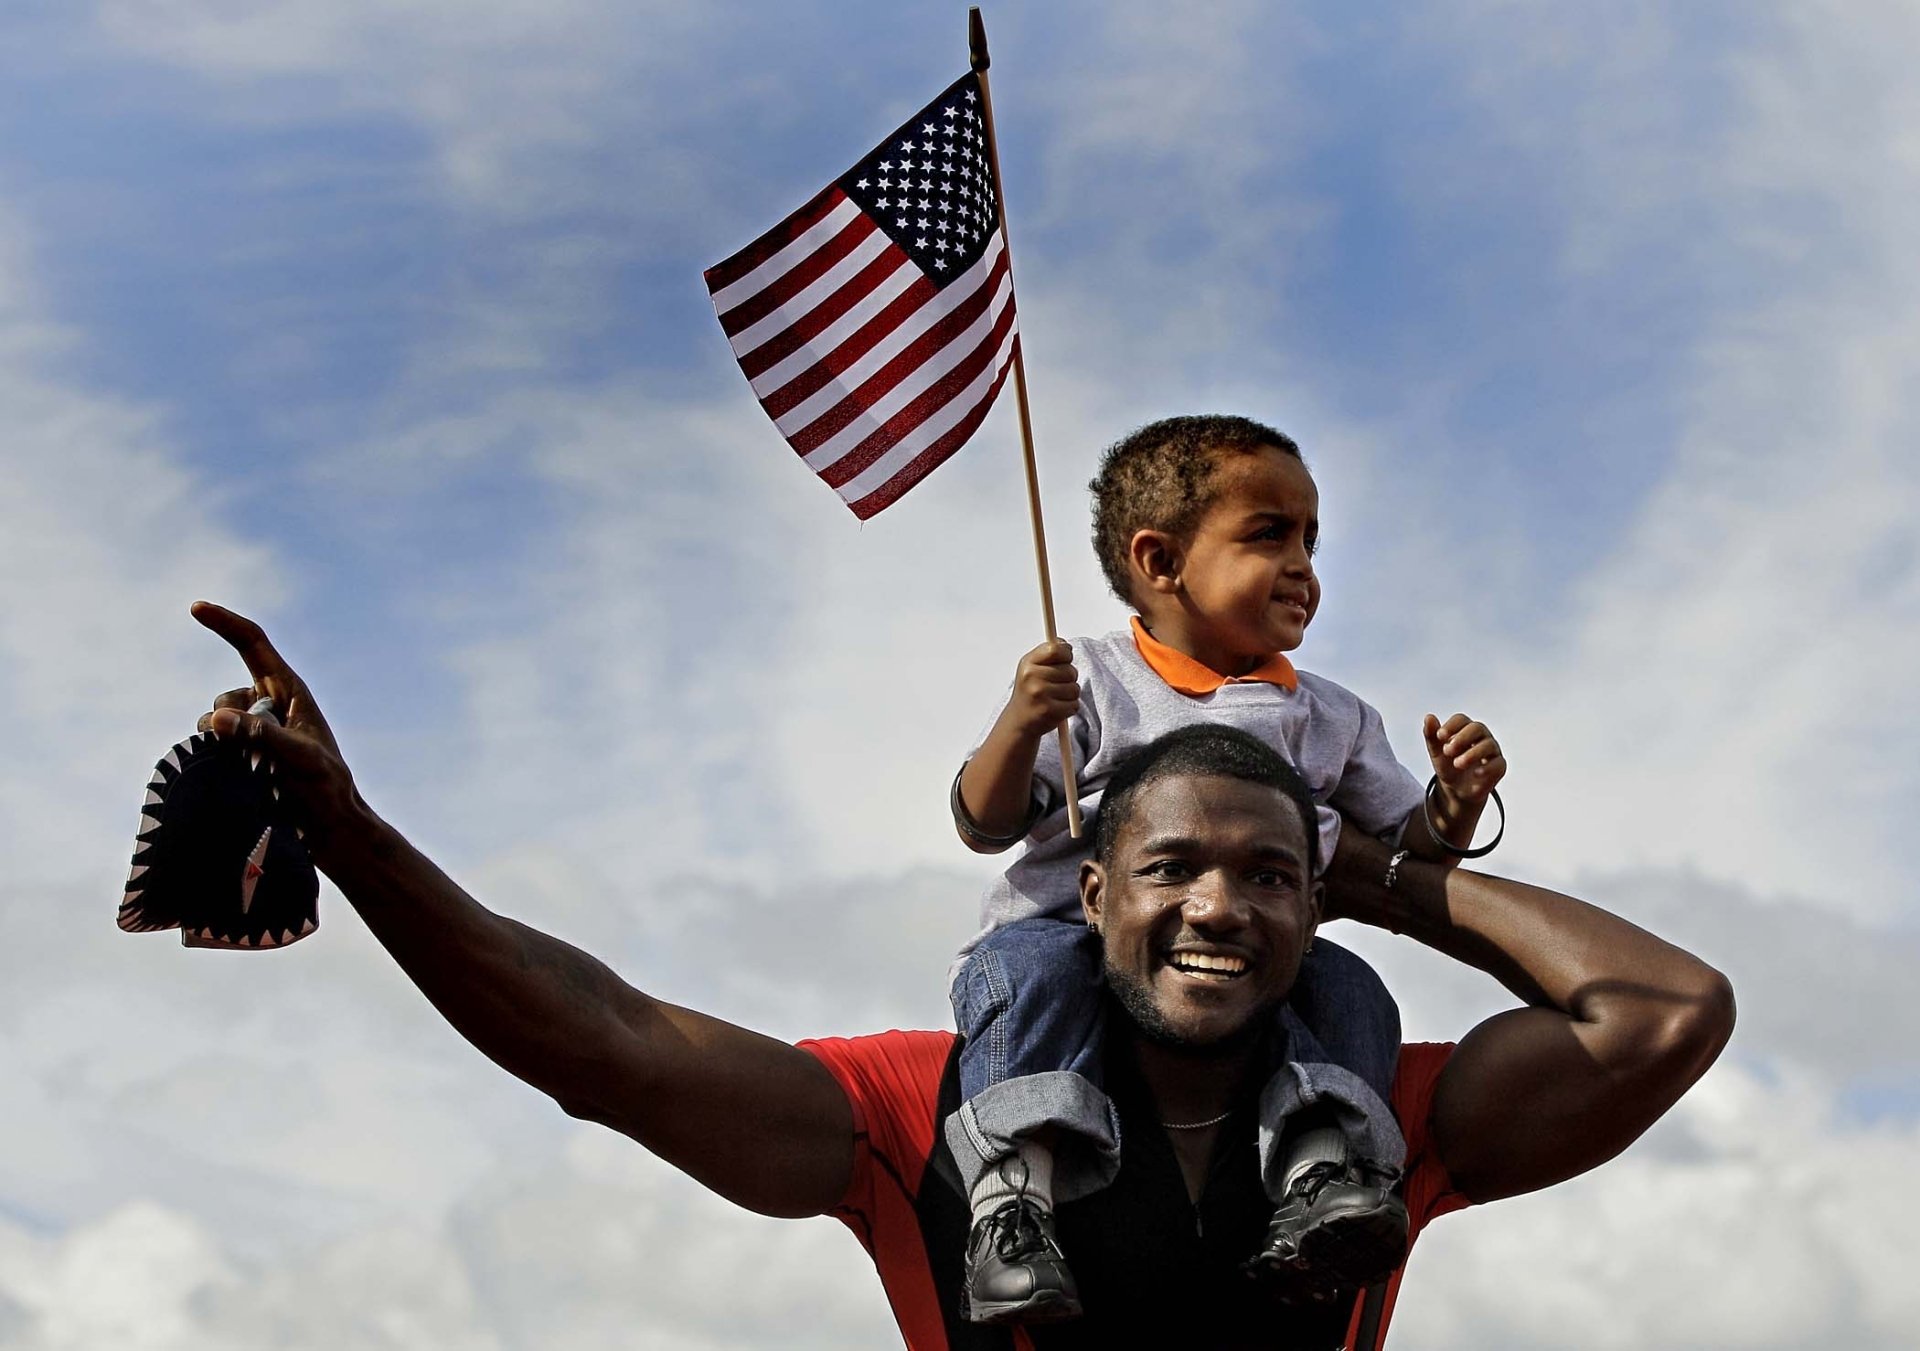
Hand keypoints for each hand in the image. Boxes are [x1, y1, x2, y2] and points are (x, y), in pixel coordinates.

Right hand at [191, 602, 361, 853]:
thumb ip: (258, 736)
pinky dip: (217, 757)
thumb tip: (214, 718)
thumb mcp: (297, 758)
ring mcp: (258, 727)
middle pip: (226, 695)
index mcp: (291, 690)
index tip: (195, 607)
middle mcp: (271, 703)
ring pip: (215, 723)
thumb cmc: (325, 789)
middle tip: (260, 757)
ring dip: (222, 745)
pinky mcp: (248, 751)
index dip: (225, 623)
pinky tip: (241, 778)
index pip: (252, 644)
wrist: (330, 826)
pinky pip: (215, 744)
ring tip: (260, 773)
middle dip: (225, 720)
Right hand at [1002, 639, 1079, 738]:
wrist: (1019, 721)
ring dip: (1070, 695)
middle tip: (1056, 685)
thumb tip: (1066, 644)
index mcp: (1028, 663)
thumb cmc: (1029, 692)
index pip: (1056, 649)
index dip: (1066, 654)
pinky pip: (1074, 705)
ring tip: (1056, 698)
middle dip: (1069, 678)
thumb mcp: (1031, 667)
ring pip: (1074, 688)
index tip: (1065, 660)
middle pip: (1070, 670)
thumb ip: (1048, 653)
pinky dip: (1070, 708)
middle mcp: (1032, 677)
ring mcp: (1040, 694)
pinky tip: (1057, 708)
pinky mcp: (1049, 711)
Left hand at [1422, 712, 1504, 807]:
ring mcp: (1491, 751)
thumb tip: (1429, 717)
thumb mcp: (1436, 752)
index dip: (1451, 726)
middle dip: (1462, 738)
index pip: (1461, 720)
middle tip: (1448, 751)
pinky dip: (1487, 768)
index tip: (1440, 736)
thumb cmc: (1448, 765)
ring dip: (1471, 754)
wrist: (1456, 788)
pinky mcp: (1498, 766)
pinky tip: (1476, 773)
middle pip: (1477, 728)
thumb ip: (1431, 735)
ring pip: (1488, 745)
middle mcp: (1481, 736)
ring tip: (1457, 764)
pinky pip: (1498, 763)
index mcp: (1464, 729)